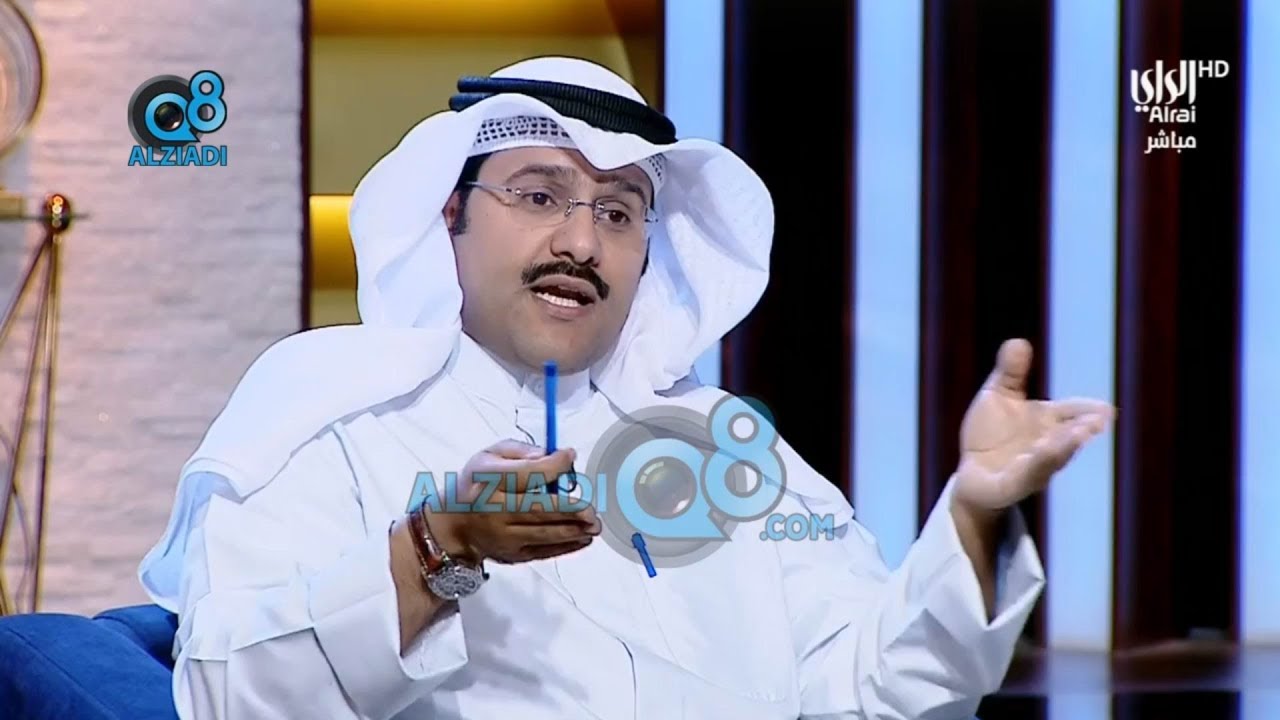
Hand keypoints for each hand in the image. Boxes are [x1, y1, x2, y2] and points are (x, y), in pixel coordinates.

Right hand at [424, 439, 600, 563]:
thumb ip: (519, 451)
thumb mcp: (489, 456)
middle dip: (570, 510)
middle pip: (538, 510)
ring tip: (594, 525)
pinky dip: (566, 546)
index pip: (524, 474)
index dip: (552, 466)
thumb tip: (550, 455)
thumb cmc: (476, 485)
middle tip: (591, 509)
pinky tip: (583, 538)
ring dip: (573, 530)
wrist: (453, 525)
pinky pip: (543, 551)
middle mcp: (495, 511)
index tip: (569, 456)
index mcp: (488, 481)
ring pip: (543, 534)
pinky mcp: (512, 554)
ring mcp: (504, 536)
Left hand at [952, 338, 1115, 513]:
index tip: (1106, 410)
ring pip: (1051, 460)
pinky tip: (1036, 455)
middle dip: (1080, 431)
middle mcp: (1046, 445)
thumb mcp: (997, 396)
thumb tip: (1018, 341)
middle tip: (1096, 423)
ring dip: (1062, 449)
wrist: (972, 473)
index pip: (1072, 413)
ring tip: (1076, 437)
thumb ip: (1010, 373)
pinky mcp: (1011, 486)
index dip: (1087, 411)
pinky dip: (1031, 467)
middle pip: (1067, 438)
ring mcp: (1031, 468)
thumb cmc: (991, 432)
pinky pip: (1024, 478)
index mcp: (1047, 421)